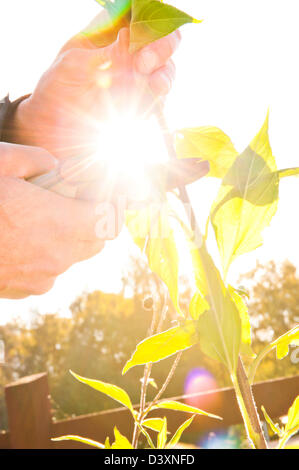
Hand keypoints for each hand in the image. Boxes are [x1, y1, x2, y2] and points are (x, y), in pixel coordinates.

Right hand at [0, 143, 114, 298]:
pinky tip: (23, 234)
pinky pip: (48, 270)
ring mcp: (38, 278)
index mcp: (57, 224)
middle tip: (82, 199)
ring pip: (71, 257)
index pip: (109, 221)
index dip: (117, 206)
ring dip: (70, 236)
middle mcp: (54, 257)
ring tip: (45, 214)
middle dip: (95, 220)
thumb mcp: (0, 162)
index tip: (113, 194)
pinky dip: (47, 251)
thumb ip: (38, 160)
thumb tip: (55, 167)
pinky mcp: (20, 289)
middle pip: (95, 242)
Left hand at [10, 12, 179, 159]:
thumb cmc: (59, 85)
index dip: (150, 20)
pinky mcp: (144, 101)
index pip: (143, 14)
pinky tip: (149, 103)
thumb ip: (101, 53)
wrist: (56, 122)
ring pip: (167, 68)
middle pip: (164, 38)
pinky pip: (160, 98)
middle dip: (162, 47)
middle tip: (144, 63)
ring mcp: (141, 76)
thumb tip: (128, 40)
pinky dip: (159, 99)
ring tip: (155, 85)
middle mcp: (132, 49)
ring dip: (164, 75)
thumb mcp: (72, 64)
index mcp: (113, 29)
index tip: (140, 33)